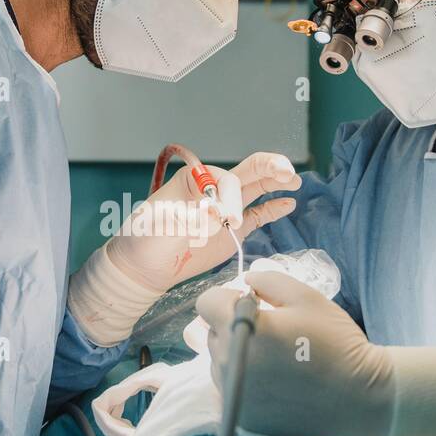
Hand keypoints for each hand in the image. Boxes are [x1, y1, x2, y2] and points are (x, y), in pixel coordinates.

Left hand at [68, 152, 299, 346]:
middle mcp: (212, 189)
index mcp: (193, 180)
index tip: (222, 220)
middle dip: (267, 168)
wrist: (141, 267)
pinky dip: (272, 209)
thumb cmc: (145, 240)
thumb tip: (217, 215)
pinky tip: (288, 203)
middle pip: (245, 173)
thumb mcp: (162, 224)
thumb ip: (190, 216)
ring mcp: (224, 210)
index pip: (223, 180)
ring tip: (294, 180)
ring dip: (274, 182)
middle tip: (285, 171)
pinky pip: (256, 215)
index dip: (230, 198)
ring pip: (254, 190)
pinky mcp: (231, 230)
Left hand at [195, 271, 389, 435]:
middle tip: (271, 334)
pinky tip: (276, 382)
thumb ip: (268, 281)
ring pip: (218, 363)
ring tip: (274, 360)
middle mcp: (228, 364)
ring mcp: (234, 396)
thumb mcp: (306, 297)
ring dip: (236, 355)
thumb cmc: (336, 342)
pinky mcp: (243, 418)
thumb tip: (244, 282)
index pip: (207, 303)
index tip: (253, 305)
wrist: (361, 397)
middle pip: (211, 333)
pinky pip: (231, 390)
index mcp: (241, 329)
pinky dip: (245, 382)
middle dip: (233, 326)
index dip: (228, 298)